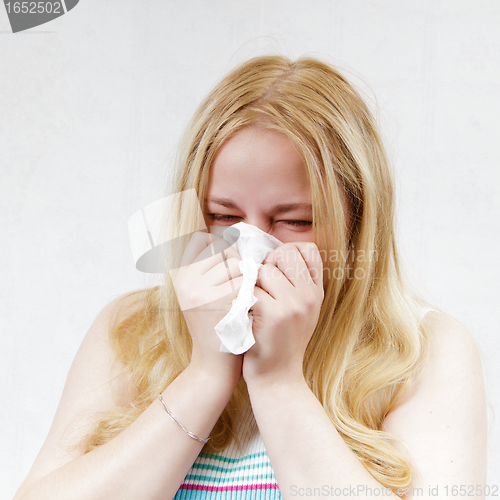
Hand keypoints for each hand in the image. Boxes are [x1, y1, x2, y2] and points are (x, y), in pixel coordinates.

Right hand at [172, 231, 243, 386]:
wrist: (214, 365)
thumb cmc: (217, 325)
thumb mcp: (203, 294)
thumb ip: (211, 266)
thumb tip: (228, 232)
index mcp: (181, 274)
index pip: (208, 241)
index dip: (226, 251)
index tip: (232, 271)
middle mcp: (185, 279)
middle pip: (224, 250)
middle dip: (239, 265)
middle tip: (239, 289)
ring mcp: (199, 289)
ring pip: (236, 263)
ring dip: (246, 279)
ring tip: (241, 300)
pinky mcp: (216, 300)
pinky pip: (244, 280)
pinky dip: (251, 292)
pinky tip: (245, 308)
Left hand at [242, 242, 323, 386]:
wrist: (277, 378)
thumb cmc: (281, 341)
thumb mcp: (300, 311)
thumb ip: (295, 283)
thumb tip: (271, 252)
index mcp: (316, 292)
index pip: (308, 249)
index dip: (287, 251)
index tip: (275, 267)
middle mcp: (309, 296)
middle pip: (284, 253)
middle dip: (267, 264)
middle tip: (260, 284)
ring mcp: (293, 305)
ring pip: (264, 270)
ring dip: (252, 283)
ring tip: (253, 303)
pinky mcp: (273, 314)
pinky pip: (252, 289)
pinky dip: (244, 299)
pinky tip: (246, 314)